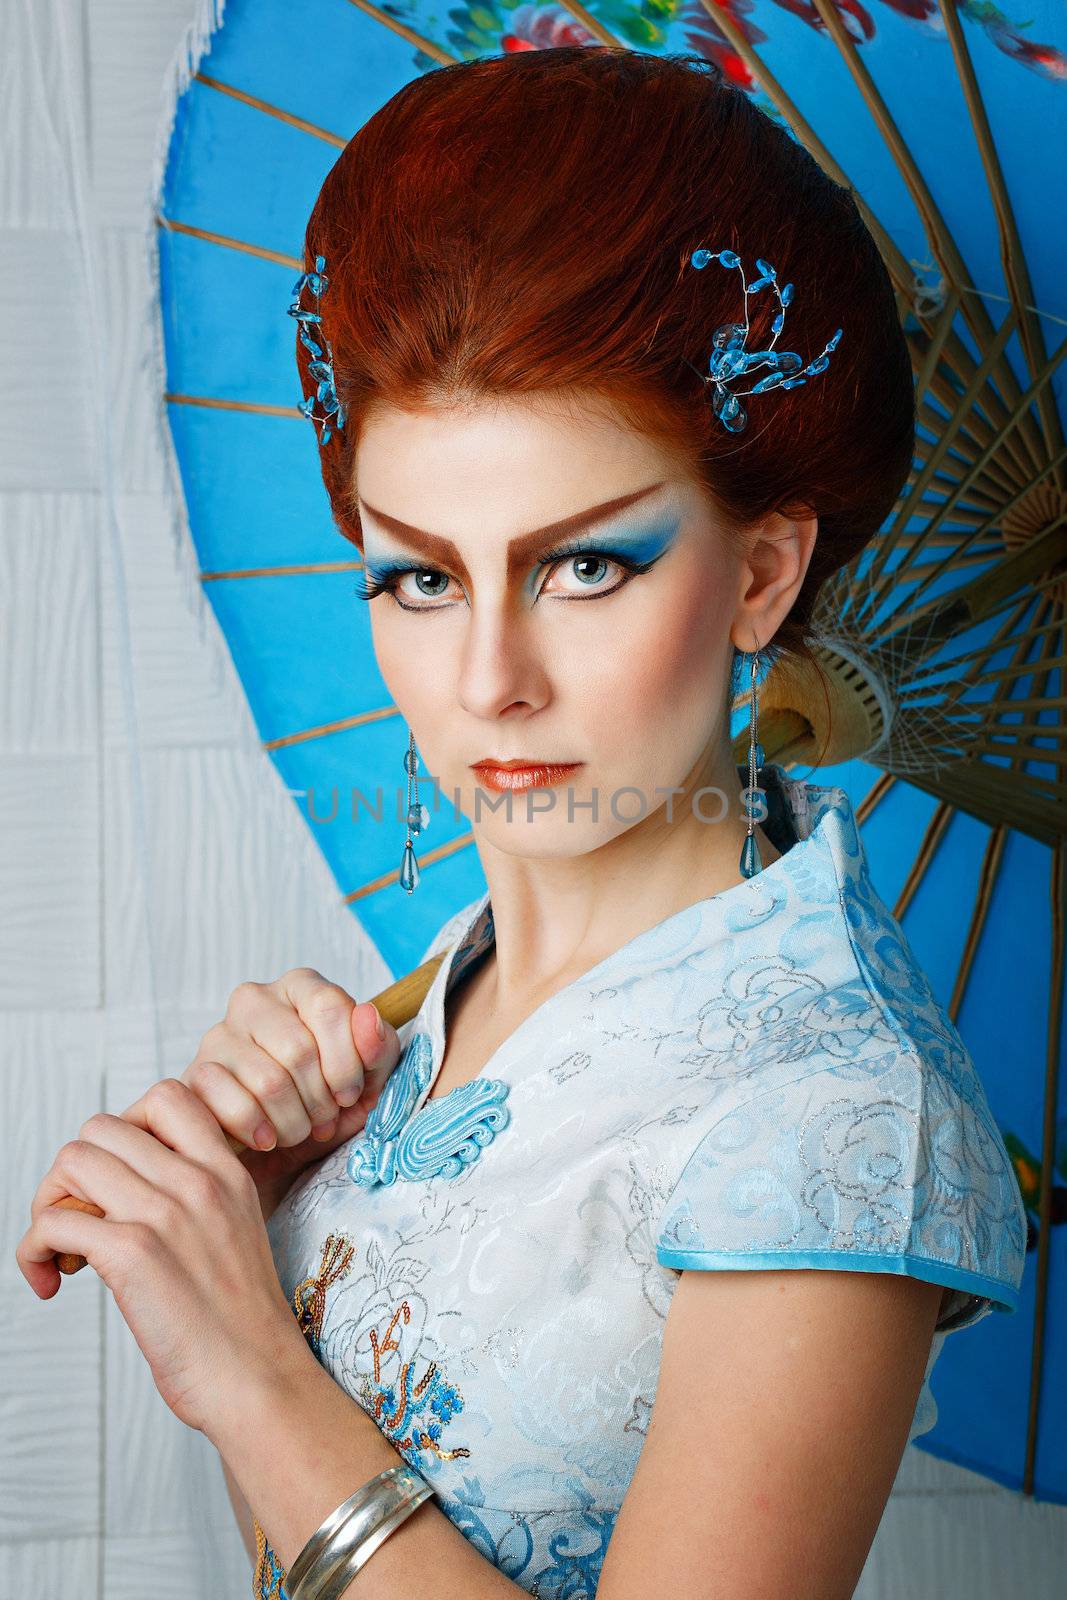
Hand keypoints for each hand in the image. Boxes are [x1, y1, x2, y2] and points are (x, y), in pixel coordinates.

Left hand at [15, 1081, 308, 1437]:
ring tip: (66, 1251)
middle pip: (101, 1127)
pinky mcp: (131, 1256)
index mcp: (226, 1170)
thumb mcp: (237, 1229)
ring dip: (50, 1204)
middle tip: (82, 1221)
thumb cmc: (242, 1320)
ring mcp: (163, 1214)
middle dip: (74, 1173)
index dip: (126, 1129)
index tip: (121, 1180)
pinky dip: (34, 1251)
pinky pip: (53, 1223)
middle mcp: (196, 1180)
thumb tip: (126, 1186)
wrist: (258, 1377)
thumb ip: (196, 1196)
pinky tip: (52, 1282)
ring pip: (71, 1160)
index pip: (166, 1096)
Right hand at [133, 970, 402, 1218]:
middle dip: (321, 1099)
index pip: (329, 1007)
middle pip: (299, 1049)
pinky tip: (267, 1138)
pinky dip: (259, 1130)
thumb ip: (378, 1048)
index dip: (348, 1061)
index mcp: (300, 986)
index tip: (351, 1092)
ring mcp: (218, 1035)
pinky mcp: (193, 1075)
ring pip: (267, 1080)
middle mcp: (254, 999)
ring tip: (299, 1130)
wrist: (276, 1153)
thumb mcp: (368, 1079)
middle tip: (324, 1118)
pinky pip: (231, 1103)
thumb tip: (368, 1015)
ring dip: (294, 1121)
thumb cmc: (324, 1103)